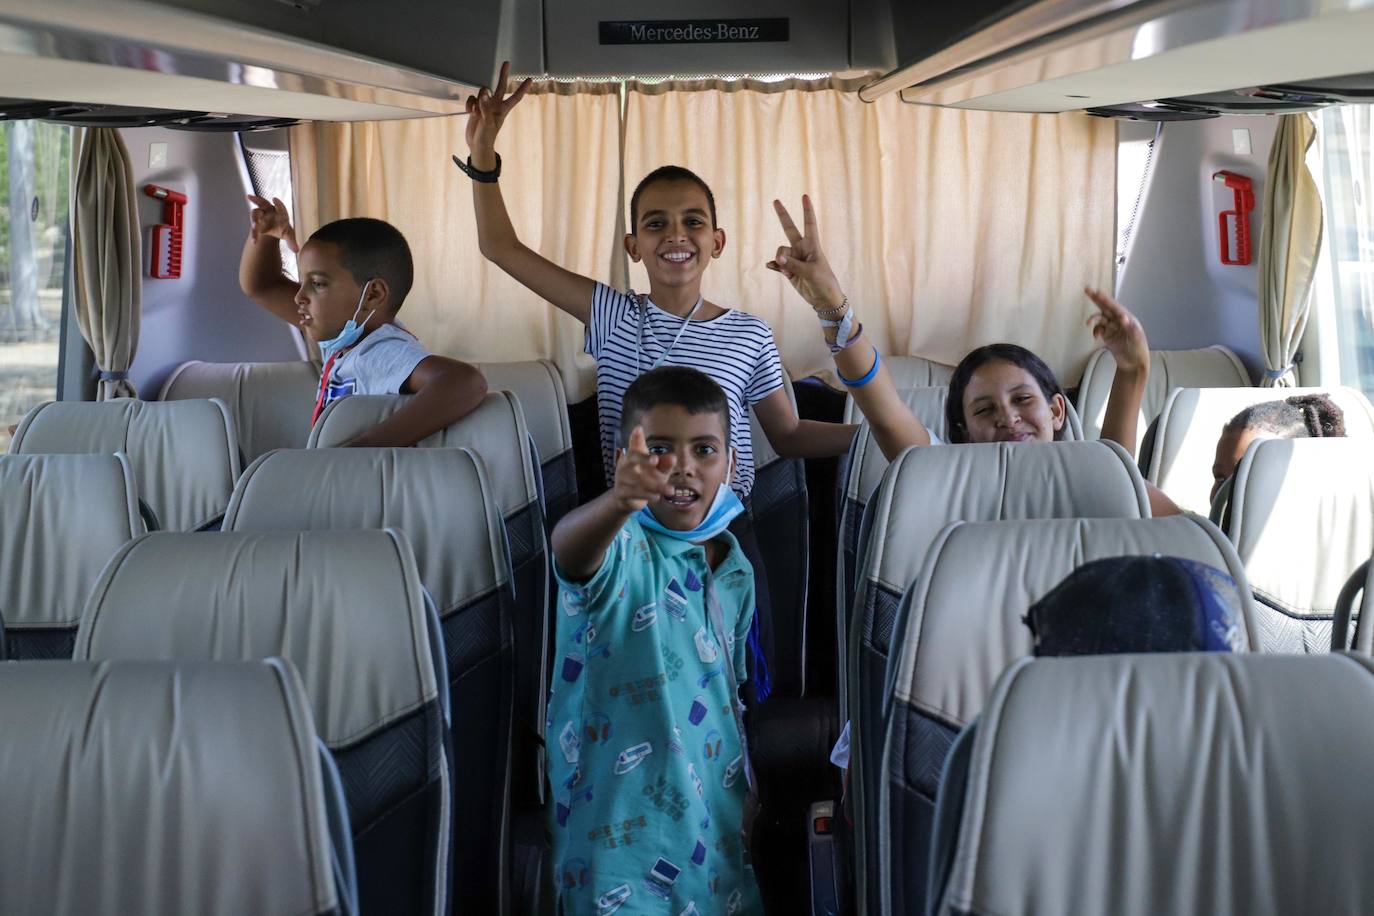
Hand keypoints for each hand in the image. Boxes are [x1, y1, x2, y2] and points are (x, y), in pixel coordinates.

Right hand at [246, 195, 298, 252]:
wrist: (275, 229)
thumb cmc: (283, 228)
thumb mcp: (288, 234)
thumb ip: (292, 241)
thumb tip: (297, 250)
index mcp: (279, 211)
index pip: (280, 206)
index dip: (278, 203)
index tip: (275, 199)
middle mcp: (268, 209)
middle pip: (262, 202)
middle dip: (256, 199)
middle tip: (249, 197)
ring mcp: (260, 214)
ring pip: (255, 214)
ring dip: (254, 220)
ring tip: (255, 227)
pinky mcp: (255, 221)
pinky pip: (253, 226)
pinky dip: (254, 233)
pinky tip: (254, 241)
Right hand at [465, 60, 530, 156]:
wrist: (476, 145)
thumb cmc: (486, 138)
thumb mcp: (487, 123)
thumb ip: (485, 108)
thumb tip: (483, 94)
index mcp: (502, 110)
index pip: (515, 97)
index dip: (523, 88)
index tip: (530, 79)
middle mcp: (495, 106)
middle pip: (500, 87)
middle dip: (503, 75)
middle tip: (507, 63)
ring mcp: (485, 107)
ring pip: (482, 92)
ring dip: (477, 99)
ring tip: (475, 111)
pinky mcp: (475, 108)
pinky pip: (472, 99)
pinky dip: (469, 104)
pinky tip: (468, 112)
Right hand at [613, 427, 676, 512]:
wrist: (627, 499)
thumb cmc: (645, 478)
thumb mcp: (657, 470)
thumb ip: (664, 464)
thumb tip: (673, 458)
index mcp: (634, 454)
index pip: (634, 443)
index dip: (636, 437)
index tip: (638, 429)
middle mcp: (626, 463)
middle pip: (634, 458)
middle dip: (644, 458)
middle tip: (656, 459)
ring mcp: (622, 477)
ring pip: (640, 480)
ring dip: (656, 486)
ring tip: (671, 490)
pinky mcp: (622, 492)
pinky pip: (636, 493)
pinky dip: (648, 495)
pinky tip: (658, 497)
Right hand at [766, 196, 845, 311]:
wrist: (823, 299)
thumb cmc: (823, 282)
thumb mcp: (811, 272)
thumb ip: (793, 264)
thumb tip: (777, 260)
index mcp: (812, 245)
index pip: (809, 224)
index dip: (807, 210)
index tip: (804, 196)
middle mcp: (802, 249)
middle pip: (789, 228)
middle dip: (782, 215)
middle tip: (775, 200)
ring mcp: (794, 259)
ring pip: (781, 252)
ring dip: (781, 260)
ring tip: (787, 271)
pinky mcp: (789, 270)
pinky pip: (777, 264)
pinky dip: (774, 265)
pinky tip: (771, 266)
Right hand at [1085, 287, 1148, 374]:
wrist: (1133, 364)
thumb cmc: (1138, 350)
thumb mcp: (1136, 338)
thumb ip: (1130, 327)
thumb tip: (1122, 317)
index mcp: (1128, 319)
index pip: (1115, 307)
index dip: (1106, 299)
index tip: (1097, 292)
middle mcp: (1119, 321)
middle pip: (1106, 307)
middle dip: (1097, 299)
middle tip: (1087, 289)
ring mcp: (1113, 328)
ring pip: (1101, 318)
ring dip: (1094, 319)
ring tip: (1088, 323)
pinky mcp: (1108, 336)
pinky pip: (1098, 329)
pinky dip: (1095, 331)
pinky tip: (1096, 337)